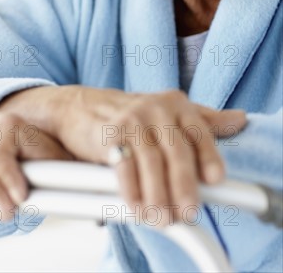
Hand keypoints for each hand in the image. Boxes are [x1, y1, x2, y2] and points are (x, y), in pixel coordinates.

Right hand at [9, 85, 245, 226]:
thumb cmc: (133, 115)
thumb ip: (204, 120)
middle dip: (183, 185)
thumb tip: (239, 120)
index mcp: (176, 103)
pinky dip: (131, 190)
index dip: (209, 156)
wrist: (82, 106)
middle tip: (187, 211)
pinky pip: (123, 166)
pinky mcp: (109, 134)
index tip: (215, 180)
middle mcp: (155, 108)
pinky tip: (136, 206)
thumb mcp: (170, 111)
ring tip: (161, 217)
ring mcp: (131, 119)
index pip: (199, 131)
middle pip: (176, 150)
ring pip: (151, 162)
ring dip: (157, 195)